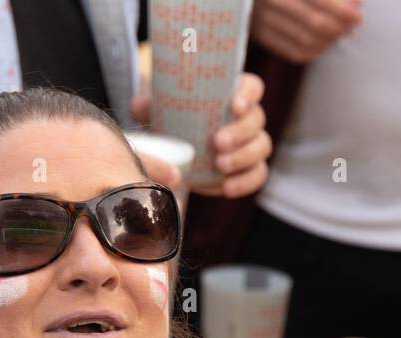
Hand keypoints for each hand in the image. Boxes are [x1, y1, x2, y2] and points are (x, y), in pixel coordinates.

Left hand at [131, 72, 271, 198]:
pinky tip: (226, 188)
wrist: (176, 151)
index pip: (252, 87)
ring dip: (243, 156)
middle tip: (218, 141)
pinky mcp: (248, 170)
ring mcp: (251, 144)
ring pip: (261, 147)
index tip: (234, 105)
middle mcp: (247, 118)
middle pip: (257, 119)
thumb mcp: (158, 111)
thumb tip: (139, 106)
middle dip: (241, 131)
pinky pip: (257, 175)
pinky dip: (245, 182)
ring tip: (220, 165)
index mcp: (231, 94)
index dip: (249, 94)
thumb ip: (149, 106)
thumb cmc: (172, 121)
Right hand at [250, 0, 361, 63]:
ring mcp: (261, 19)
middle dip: (339, 28)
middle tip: (351, 28)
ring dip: (329, 40)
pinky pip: (294, 52)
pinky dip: (315, 51)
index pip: (318, 0)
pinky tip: (324, 43)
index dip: (341, 11)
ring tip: (339, 34)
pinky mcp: (259, 35)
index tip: (357, 17)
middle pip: (314, 23)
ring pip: (305, 40)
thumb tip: (354, 7)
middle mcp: (270, 0)